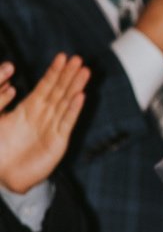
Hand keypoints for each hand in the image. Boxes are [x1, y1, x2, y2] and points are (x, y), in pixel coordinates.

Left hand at [0, 53, 89, 192]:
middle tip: (78, 59)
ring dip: (75, 87)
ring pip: (66, 103)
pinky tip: (80, 97)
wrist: (5, 175)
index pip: (45, 86)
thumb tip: (11, 83)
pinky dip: (73, 110)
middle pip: (59, 91)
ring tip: (85, 72)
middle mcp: (43, 116)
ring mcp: (52, 128)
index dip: (54, 71)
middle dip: (69, 75)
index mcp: (29, 109)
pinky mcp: (57, 142)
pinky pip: (66, 122)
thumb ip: (2, 100)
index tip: (62, 57)